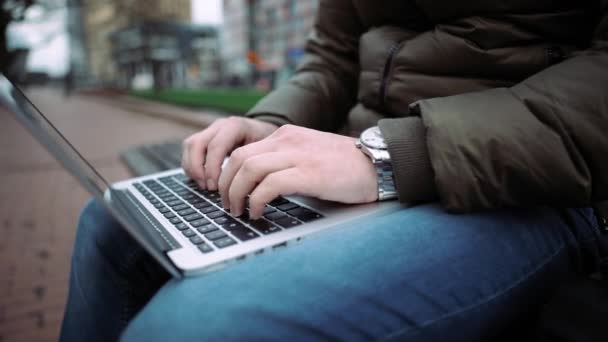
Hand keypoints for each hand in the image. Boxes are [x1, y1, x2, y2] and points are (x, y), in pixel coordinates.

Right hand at [182, 117, 278, 189]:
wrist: (266, 131)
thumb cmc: (268, 143)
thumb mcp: (267, 151)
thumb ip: (256, 164)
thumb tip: (246, 189)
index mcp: (236, 126)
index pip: (216, 146)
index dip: (212, 168)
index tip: (216, 187)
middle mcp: (220, 125)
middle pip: (197, 143)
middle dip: (198, 169)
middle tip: (208, 188)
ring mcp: (211, 129)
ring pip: (190, 145)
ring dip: (192, 168)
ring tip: (204, 186)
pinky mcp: (205, 137)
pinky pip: (190, 149)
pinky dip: (191, 166)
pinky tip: (201, 180)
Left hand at [218, 125, 377, 218]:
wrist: (378, 165)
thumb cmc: (345, 167)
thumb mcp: (308, 155)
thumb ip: (284, 162)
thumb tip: (258, 187)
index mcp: (286, 135)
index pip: (242, 150)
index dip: (226, 174)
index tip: (226, 192)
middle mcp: (288, 140)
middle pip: (239, 158)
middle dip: (226, 184)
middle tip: (228, 205)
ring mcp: (299, 155)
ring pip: (249, 169)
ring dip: (237, 194)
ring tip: (239, 211)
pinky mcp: (310, 174)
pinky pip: (270, 185)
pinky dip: (257, 201)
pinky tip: (259, 213)